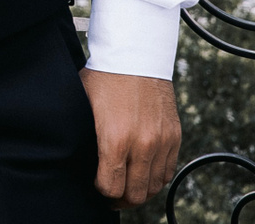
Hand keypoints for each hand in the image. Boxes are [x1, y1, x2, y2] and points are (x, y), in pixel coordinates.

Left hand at [80, 68, 179, 207]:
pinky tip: (144, 171)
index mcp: (115, 140)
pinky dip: (157, 176)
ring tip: (129, 184)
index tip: (97, 185)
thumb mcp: (84, 106)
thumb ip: (87, 136)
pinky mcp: (174, 135)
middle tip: (112, 193)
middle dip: (121, 198)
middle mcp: (142, 145)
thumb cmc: (105, 77)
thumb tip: (81, 158)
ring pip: (155, 186)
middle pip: (136, 194)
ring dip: (141, 189)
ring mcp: (161, 141)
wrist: (135, 55)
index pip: (111, 187)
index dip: (102, 191)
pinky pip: (168, 170)